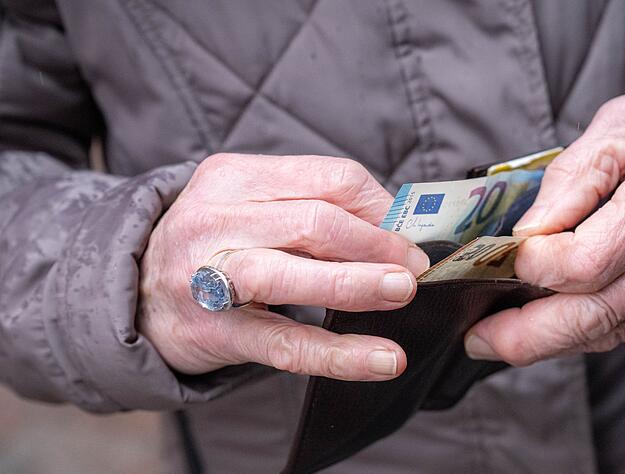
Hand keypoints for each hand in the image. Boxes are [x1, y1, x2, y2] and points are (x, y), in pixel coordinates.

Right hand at [138, 154, 429, 379]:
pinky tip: (381, 359)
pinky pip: (284, 343)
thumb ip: (311, 206)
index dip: (380, 207)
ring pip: (291, 273)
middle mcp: (214, 219)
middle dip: (377, 244)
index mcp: (233, 177)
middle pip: (315, 222)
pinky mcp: (213, 331)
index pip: (328, 179)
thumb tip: (394, 227)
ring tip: (402, 292)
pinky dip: (339, 353)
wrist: (131, 292)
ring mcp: (208, 276)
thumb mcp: (248, 205)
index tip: (406, 233)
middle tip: (415, 268)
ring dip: (358, 283)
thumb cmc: (213, 244)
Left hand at [465, 65, 624, 364]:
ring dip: (548, 341)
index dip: (534, 268)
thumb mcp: (616, 125)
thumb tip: (524, 238)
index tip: (503, 256)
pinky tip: (546, 322)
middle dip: (526, 336)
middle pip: (596, 316)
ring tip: (497, 336)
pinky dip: (582, 328)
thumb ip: (567, 182)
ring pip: (611, 331)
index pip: (587, 264)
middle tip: (476, 337)